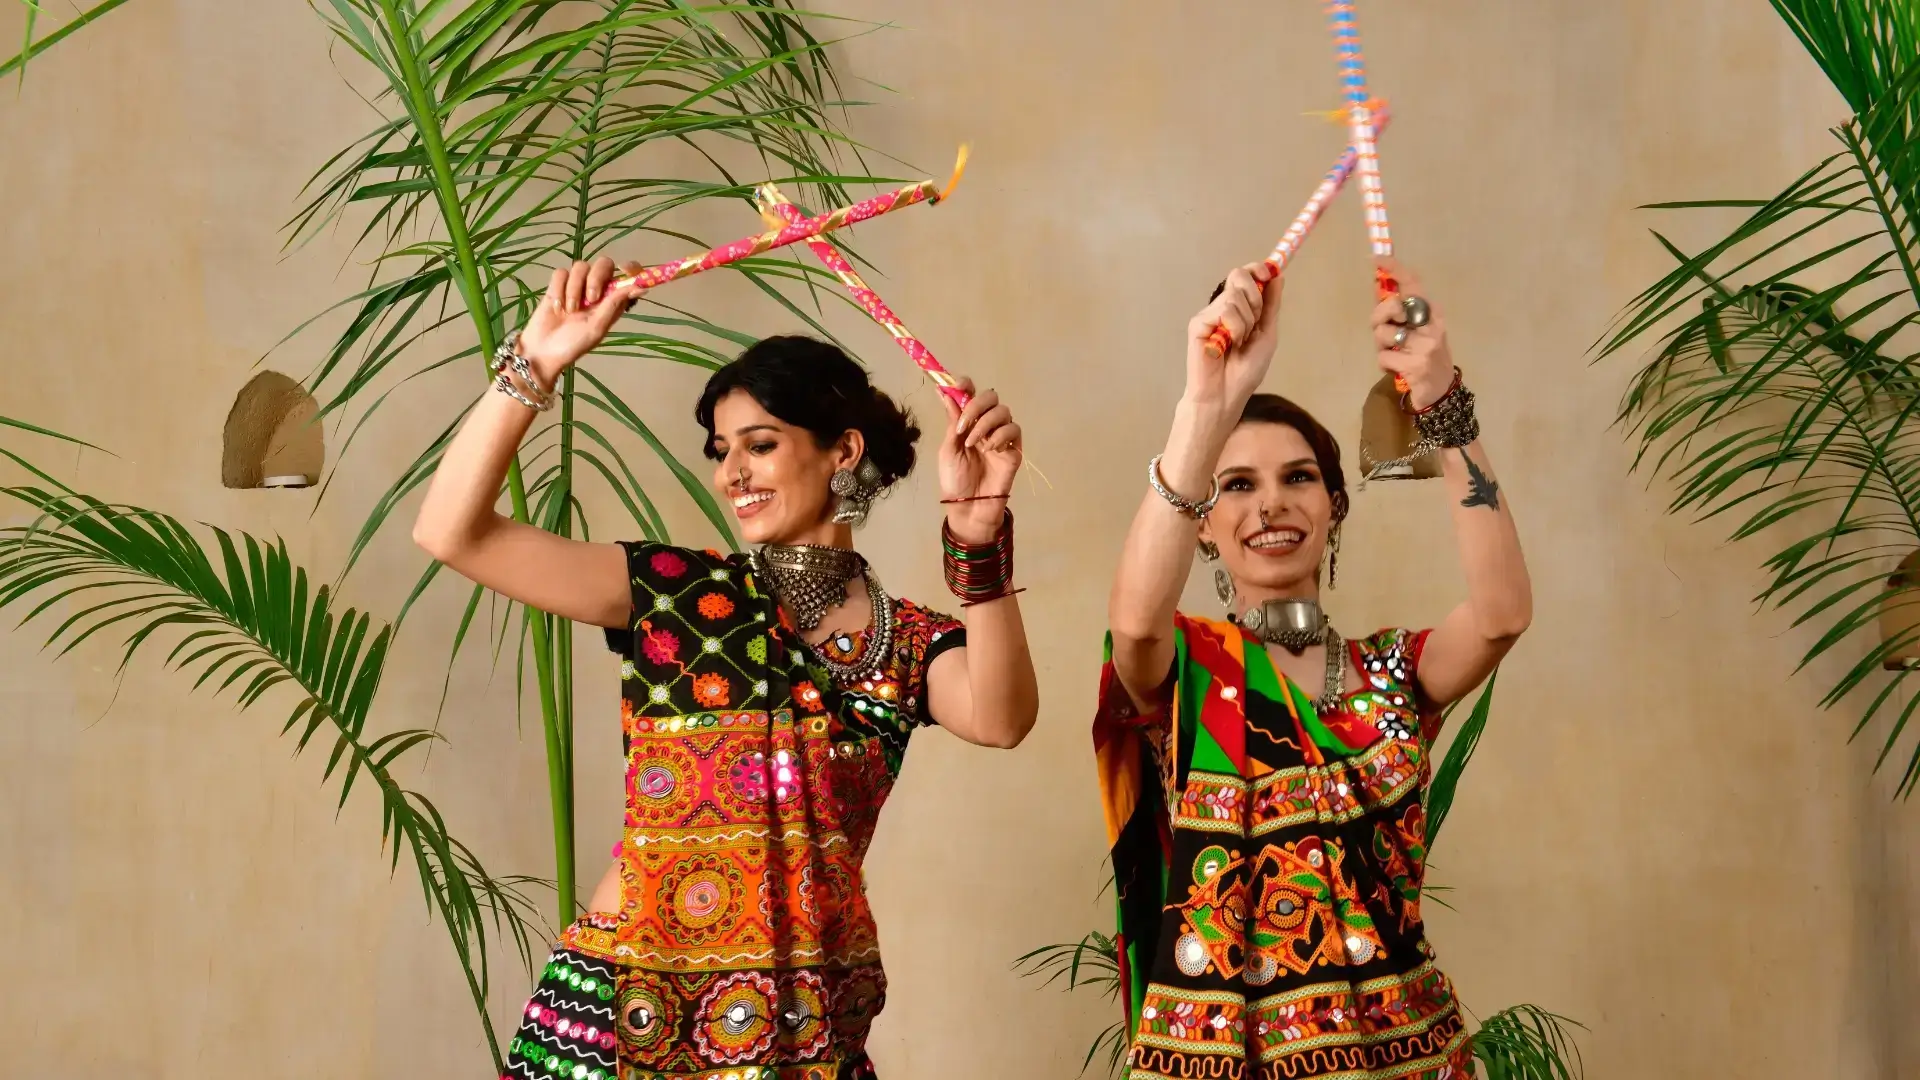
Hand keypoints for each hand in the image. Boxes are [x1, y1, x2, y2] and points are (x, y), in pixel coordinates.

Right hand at [515, 257, 645, 385]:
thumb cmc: (574, 344)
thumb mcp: (597, 327)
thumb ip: (614, 304)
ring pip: (580, 266)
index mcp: (612, 300)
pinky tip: (557, 307)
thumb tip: (641, 287)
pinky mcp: (557, 284)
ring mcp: (577, 285)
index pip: (627, 275)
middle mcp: (597, 289)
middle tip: (591, 298)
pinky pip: (560, 273)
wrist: (543, 350)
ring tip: (570, 311)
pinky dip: (559, 289)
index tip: (625, 269)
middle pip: (604, 264)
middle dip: (597, 277)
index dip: (631, 267)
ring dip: (575, 288)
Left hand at [938, 377, 1022, 543]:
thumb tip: (943, 391)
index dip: (965, 384)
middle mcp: (985, 424)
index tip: (957, 385)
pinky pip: (1013, 429)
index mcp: (967, 421)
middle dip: (976, 405)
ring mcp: (1001, 436)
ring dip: (985, 423)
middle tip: (963, 424)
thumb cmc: (955, 479)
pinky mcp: (1013, 449)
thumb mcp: (948, 448)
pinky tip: (989, 449)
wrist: (969, 506)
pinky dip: (999, 435)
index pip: (970, 393)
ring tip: (973, 443)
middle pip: (990, 397)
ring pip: (1003, 411)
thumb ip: (951, 421)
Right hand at [1184, 261, 1282, 416]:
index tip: (1269, 274)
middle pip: (1238, 275)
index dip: (1258, 269)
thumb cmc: (1245, 371)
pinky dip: (1235, 328)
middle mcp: (1222, 307)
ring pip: (1235, 296)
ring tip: (1238, 343)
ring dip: (1246, 322)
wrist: (1227, 395)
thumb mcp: (1267, 334)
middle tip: (1253, 323)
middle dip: (1254, 296)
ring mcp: (1209, 314)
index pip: (1246, 275)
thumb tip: (1277, 275)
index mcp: (1239, 308)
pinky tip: (1227, 345)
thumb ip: (1271, 305)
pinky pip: (1224, 310)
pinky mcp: (1198, 323)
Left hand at [1371, 258, 1454, 409]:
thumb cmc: (1423, 355)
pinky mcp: (1415, 365)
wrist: (1440, 391)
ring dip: (1382, 346)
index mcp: (1432, 312)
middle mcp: (1432, 324)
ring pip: (1383, 334)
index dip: (1393, 269)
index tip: (1375, 258)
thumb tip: (1377, 282)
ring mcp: (1425, 345)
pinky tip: (1397, 369)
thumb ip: (1397, 310)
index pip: (1414, 283)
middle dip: (1378, 317)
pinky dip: (1384, 364)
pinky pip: (1383, 357)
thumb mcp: (1415, 329)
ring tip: (1395, 354)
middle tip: (1382, 331)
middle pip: (1391, 306)